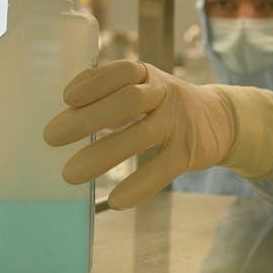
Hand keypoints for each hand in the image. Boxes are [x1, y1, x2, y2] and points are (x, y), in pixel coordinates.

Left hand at [44, 60, 235, 208]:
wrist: (221, 119)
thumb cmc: (166, 105)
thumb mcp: (145, 87)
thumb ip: (111, 92)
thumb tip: (65, 110)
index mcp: (148, 76)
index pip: (122, 71)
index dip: (94, 82)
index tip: (66, 98)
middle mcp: (164, 94)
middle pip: (128, 101)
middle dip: (88, 118)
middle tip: (52, 137)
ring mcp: (178, 123)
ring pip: (141, 135)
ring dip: (103, 154)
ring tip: (70, 174)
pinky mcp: (189, 153)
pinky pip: (161, 170)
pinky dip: (138, 186)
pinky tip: (115, 200)